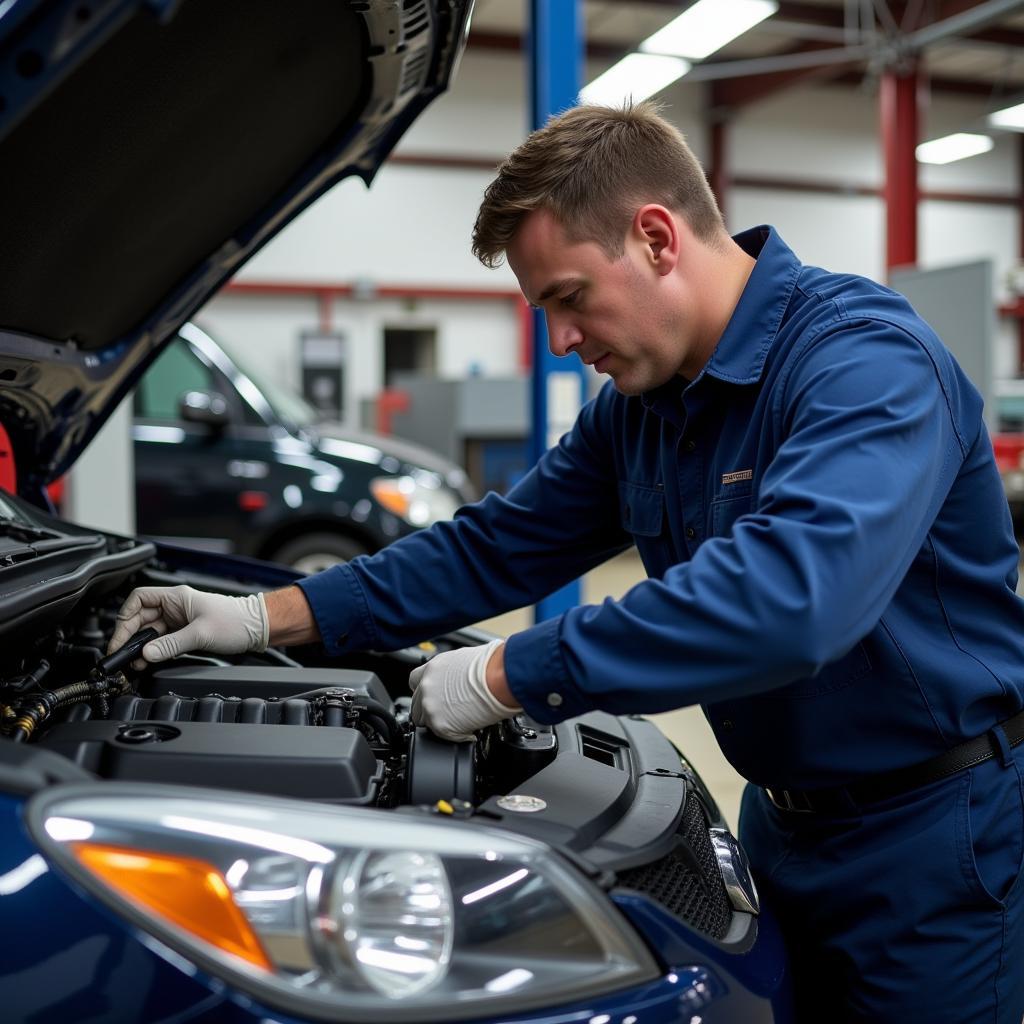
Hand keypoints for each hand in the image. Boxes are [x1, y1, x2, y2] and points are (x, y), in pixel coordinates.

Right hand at [108, 586, 268, 664]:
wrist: (257, 629)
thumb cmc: (236, 621)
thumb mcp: (201, 634)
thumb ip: (171, 644)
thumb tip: (146, 653)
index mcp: (176, 597)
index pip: (138, 599)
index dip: (125, 617)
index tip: (120, 637)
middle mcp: (174, 607)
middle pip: (140, 618)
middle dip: (129, 636)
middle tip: (121, 655)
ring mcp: (179, 621)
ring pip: (150, 632)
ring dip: (140, 647)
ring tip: (134, 662)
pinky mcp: (184, 634)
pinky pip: (162, 641)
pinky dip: (153, 651)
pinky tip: (148, 661)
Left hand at [409, 639, 520, 740]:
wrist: (499, 679)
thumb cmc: (490, 666)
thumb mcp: (463, 659)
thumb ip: (450, 671)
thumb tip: (456, 678)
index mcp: (432, 669)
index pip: (414, 683)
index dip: (424, 691)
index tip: (433, 696)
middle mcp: (426, 687)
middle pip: (416, 705)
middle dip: (430, 709)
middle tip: (447, 711)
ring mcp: (431, 707)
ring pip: (425, 722)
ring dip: (439, 723)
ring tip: (458, 721)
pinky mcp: (440, 724)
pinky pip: (443, 736)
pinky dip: (456, 736)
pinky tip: (469, 730)